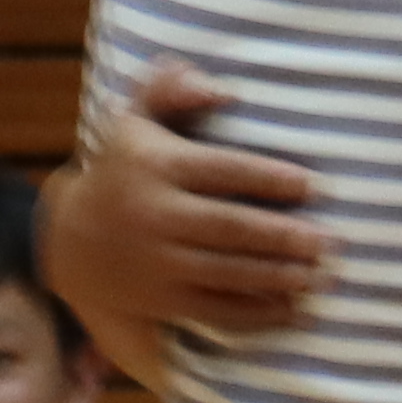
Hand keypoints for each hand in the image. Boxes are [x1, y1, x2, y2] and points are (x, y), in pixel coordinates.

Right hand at [65, 64, 332, 333]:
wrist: (71, 237)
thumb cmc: (124, 167)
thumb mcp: (136, 119)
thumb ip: (171, 89)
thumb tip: (219, 90)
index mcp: (156, 165)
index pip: (221, 170)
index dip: (268, 179)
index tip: (312, 186)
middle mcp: (154, 215)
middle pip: (229, 228)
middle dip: (282, 237)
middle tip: (330, 242)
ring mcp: (157, 263)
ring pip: (227, 272)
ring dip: (279, 277)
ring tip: (322, 275)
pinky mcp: (162, 300)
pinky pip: (215, 310)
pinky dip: (257, 314)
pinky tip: (294, 310)